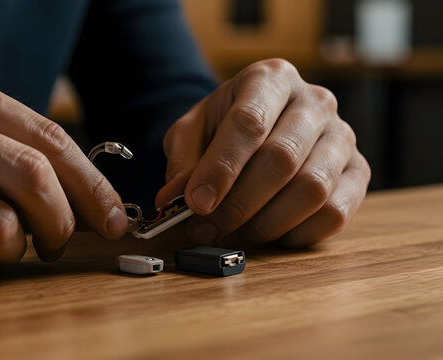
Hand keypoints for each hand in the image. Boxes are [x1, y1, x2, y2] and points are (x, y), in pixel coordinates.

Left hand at [157, 59, 370, 246]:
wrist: (261, 123)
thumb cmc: (224, 126)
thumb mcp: (192, 133)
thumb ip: (183, 163)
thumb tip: (173, 201)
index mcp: (270, 78)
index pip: (249, 123)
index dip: (221, 169)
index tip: (196, 204)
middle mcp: (315, 101)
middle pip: (281, 159)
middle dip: (238, 204)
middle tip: (205, 229)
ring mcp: (342, 136)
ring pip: (312, 189)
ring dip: (265, 223)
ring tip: (232, 233)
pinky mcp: (359, 171)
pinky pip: (336, 212)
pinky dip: (297, 233)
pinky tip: (268, 233)